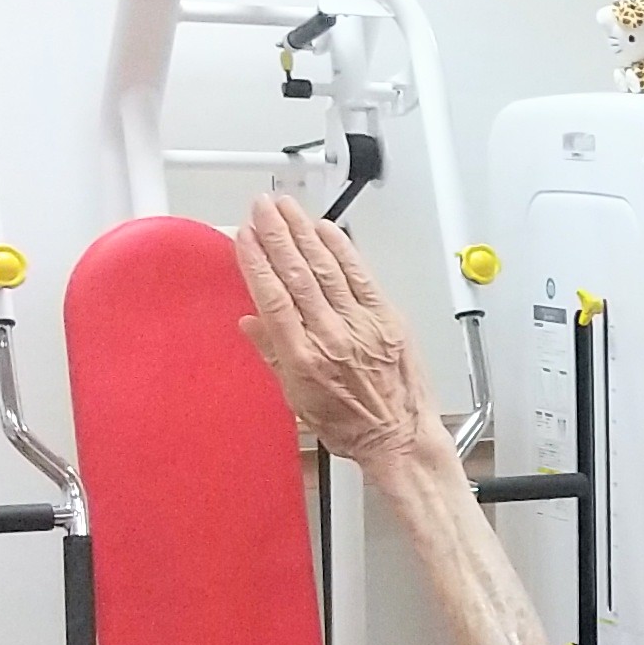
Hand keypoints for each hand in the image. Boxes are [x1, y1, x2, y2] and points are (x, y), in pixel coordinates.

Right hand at [236, 193, 445, 476]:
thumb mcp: (297, 400)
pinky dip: (343, 249)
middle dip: (277, 235)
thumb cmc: (350, 425)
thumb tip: (250, 322)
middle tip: (261, 207)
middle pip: (298, 275)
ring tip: (287, 208)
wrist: (399, 436)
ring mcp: (362, 325)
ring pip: (327, 268)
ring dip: (304, 233)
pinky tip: (327, 230)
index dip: (257, 262)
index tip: (244, 237)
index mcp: (303, 359)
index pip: (273, 298)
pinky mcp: (388, 318)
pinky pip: (361, 276)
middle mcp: (332, 337)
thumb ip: (272, 355)